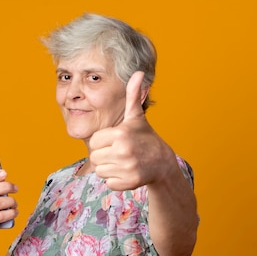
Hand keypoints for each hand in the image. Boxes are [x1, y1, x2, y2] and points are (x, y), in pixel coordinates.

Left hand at [89, 71, 173, 190]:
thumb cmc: (145, 138)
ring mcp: (127, 168)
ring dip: (109, 168)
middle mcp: (123, 151)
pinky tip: (126, 172)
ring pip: (100, 171)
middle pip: (95, 157)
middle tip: (119, 153)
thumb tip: (139, 72)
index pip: (94, 142)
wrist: (162, 163)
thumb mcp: (136, 117)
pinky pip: (108, 183)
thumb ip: (132, 95)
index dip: (103, 142)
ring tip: (123, 162)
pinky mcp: (129, 182)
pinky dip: (115, 180)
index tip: (116, 141)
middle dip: (104, 156)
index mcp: (121, 134)